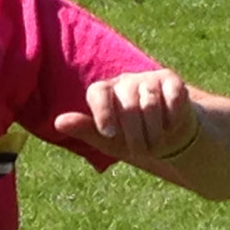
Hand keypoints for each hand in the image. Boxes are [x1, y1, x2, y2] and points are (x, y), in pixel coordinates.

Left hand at [53, 70, 198, 160]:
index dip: (102, 113)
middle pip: (127, 104)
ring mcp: (148, 78)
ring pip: (150, 103)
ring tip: (155, 144)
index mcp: (104, 92)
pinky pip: (171, 97)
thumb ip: (84, 129)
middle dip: (135, 134)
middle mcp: (124, 81)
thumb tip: (58, 122)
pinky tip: (170, 126)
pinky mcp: (171, 80)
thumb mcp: (106, 140)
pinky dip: (171, 117)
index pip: (98, 92)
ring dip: (154, 131)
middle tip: (140, 151)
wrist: (165, 136)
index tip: (109, 134)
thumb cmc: (129, 138)